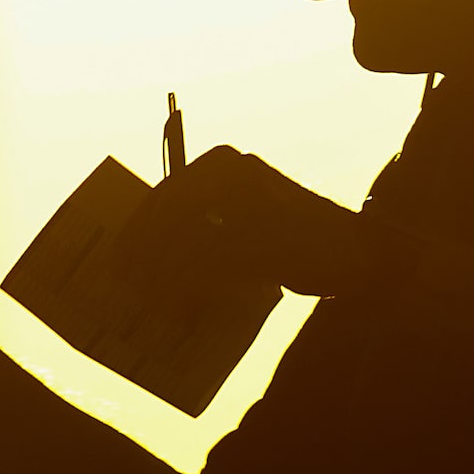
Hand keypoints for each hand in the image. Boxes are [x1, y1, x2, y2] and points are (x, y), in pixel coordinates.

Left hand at [112, 146, 377, 298]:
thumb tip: (145, 257)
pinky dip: (195, 289)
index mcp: (226, 164)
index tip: (115, 258)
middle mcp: (240, 174)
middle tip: (124, 286)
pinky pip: (219, 265)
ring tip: (148, 303)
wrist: (358, 249)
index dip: (137, 229)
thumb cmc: (292, 238)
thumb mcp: (241, 220)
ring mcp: (257, 202)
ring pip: (193, 242)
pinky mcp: (272, 235)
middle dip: (145, 255)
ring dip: (165, 277)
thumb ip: (203, 226)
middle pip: (174, 216)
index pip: (167, 194)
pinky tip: (183, 308)